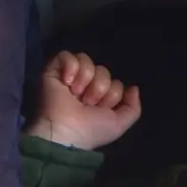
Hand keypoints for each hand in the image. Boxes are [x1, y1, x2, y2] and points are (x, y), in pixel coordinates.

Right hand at [26, 51, 141, 151]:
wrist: (66, 130)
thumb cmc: (92, 130)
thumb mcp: (119, 124)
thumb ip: (133, 108)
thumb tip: (134, 87)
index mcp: (99, 99)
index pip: (115, 83)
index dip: (112, 95)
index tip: (101, 109)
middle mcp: (85, 87)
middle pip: (103, 71)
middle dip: (99, 88)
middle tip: (87, 103)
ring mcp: (69, 78)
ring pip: (87, 61)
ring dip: (86, 79)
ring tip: (76, 95)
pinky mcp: (53, 70)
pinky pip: (66, 55)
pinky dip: (71, 67)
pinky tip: (67, 82)